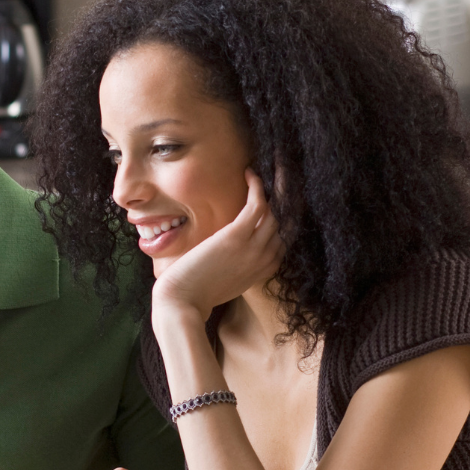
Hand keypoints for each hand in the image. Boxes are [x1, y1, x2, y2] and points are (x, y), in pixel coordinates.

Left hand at [152, 170, 282, 322]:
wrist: (182, 303)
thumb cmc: (197, 293)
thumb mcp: (227, 281)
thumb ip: (238, 264)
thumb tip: (232, 250)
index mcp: (264, 270)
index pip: (284, 238)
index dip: (284, 215)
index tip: (279, 196)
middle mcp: (266, 259)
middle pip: (286, 221)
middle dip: (288, 196)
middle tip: (285, 172)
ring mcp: (254, 249)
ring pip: (276, 210)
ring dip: (278, 185)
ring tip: (275, 167)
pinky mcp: (237, 237)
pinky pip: (258, 204)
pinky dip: (256, 186)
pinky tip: (250, 173)